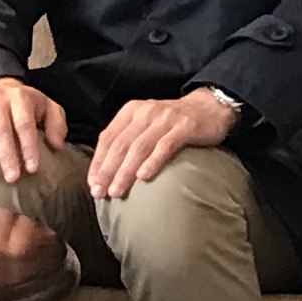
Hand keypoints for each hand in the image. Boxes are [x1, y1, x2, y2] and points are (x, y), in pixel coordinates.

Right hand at [0, 75, 67, 183]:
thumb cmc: (26, 107)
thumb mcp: (47, 108)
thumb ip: (56, 124)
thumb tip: (55, 145)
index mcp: (20, 98)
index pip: (24, 124)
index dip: (28, 147)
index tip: (32, 169)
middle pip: (0, 128)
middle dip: (6, 155)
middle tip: (12, 178)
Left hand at [86, 87, 237, 201]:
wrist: (209, 107)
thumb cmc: (172, 123)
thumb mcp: (146, 124)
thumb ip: (128, 141)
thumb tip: (106, 172)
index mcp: (130, 112)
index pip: (107, 138)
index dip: (98, 163)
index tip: (92, 185)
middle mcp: (145, 112)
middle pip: (120, 145)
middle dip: (107, 171)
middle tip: (100, 193)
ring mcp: (165, 119)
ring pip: (139, 147)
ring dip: (125, 171)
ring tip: (117, 191)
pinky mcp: (185, 127)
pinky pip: (165, 146)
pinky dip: (152, 162)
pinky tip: (143, 177)